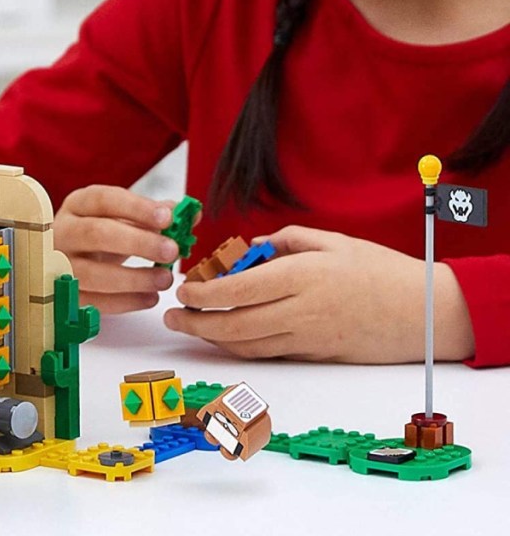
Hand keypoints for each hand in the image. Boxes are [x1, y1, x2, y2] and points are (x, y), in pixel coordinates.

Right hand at [54, 185, 182, 313]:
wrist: (71, 260)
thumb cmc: (102, 236)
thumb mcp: (123, 219)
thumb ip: (156, 215)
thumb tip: (191, 214)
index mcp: (78, 205)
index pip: (104, 199)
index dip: (136, 208)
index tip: (167, 217)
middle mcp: (63, 232)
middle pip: (96, 233)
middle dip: (138, 243)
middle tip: (172, 250)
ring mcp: (58, 265)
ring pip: (92, 273)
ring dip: (133, 278)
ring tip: (164, 279)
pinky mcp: (63, 295)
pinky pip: (94, 302)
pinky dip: (125, 302)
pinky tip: (150, 297)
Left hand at [164, 226, 474, 362]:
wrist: (424, 313)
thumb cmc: (378, 269)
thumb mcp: (329, 240)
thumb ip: (282, 241)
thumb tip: (245, 251)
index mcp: (301, 276)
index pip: (237, 290)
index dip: (203, 294)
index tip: (182, 290)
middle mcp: (300, 311)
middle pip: (234, 325)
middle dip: (195, 323)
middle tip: (172, 317)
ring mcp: (307, 339)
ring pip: (247, 345)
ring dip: (211, 339)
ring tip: (188, 327)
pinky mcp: (314, 355)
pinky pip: (268, 353)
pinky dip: (239, 347)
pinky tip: (223, 337)